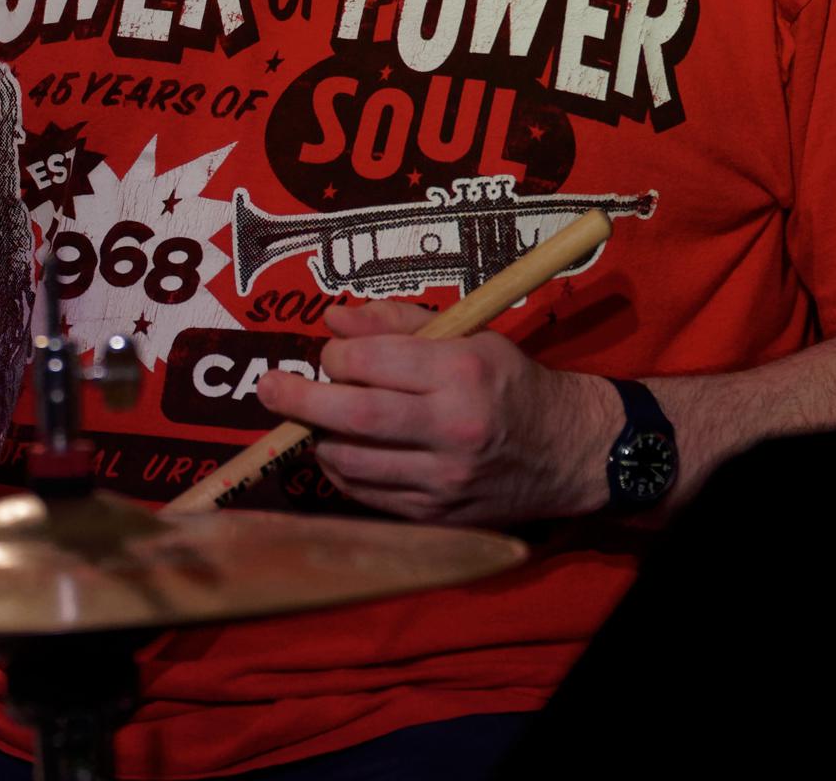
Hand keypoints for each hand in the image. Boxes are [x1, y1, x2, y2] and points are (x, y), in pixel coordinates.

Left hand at [251, 299, 618, 526]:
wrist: (566, 452)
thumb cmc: (509, 383)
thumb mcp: (469, 335)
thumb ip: (397, 323)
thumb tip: (332, 321)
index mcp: (461, 372)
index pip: (371, 360)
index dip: (336, 354)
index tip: (331, 352)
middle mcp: (452, 428)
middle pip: (352, 414)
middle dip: (298, 397)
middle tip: (269, 387)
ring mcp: (442, 479)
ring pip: (350, 461)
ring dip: (318, 437)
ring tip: (316, 419)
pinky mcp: (436, 515)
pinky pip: (366, 495)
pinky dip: (342, 472)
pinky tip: (344, 451)